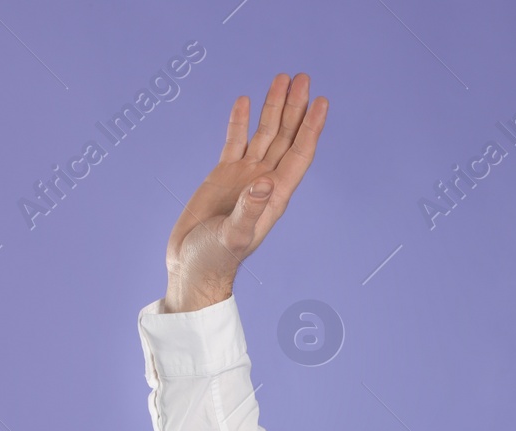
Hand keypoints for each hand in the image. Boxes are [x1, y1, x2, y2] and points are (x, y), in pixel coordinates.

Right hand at [161, 72, 328, 312]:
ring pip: (263, 133)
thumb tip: (264, 182)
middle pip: (285, 137)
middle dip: (296, 108)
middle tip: (305, 77)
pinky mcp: (222, 176)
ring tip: (283, 79)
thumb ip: (248, 210)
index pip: (299, 154)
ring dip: (274, 107)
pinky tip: (245, 101)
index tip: (322, 101)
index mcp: (274, 195)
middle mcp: (263, 182)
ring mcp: (244, 177)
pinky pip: (234, 141)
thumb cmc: (215, 260)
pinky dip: (240, 121)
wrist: (193, 268)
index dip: (311, 128)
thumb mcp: (233, 236)